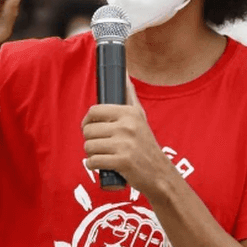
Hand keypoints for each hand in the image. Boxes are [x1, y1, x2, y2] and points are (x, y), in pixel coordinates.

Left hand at [81, 75, 175, 197]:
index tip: (90, 127)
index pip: (94, 111)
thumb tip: (124, 73)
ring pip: (88, 146)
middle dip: (89, 140)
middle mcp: (127, 126)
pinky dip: (93, 165)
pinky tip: (102, 165)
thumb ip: (130, 95)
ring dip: (91, 153)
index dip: (88, 120)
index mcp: (129, 113)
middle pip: (88, 130)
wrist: (159, 173)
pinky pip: (93, 162)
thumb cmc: (146, 144)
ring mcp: (124, 145)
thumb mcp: (140, 116)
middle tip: (99, 144)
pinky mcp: (122, 162)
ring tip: (102, 154)